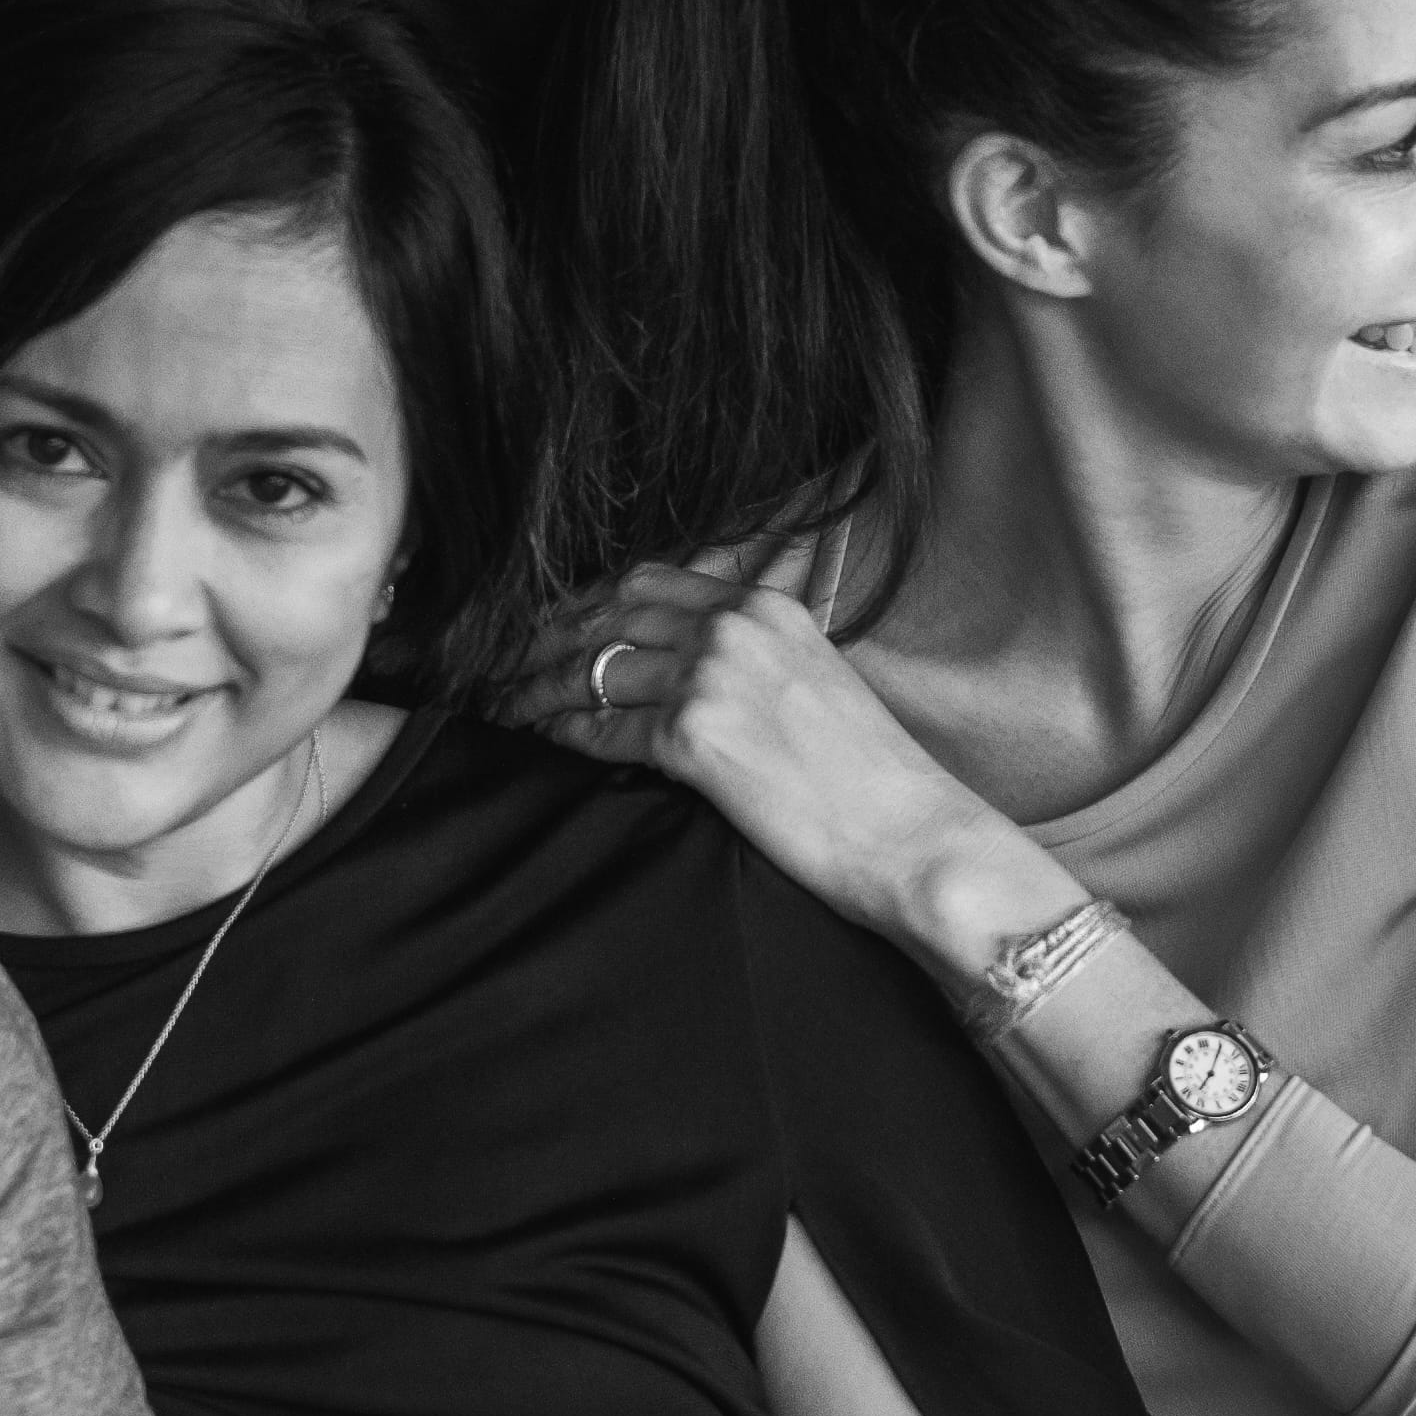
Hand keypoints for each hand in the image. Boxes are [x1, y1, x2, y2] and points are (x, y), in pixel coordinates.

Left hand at [511, 555, 999, 945]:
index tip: (551, 623)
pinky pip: (603, 728)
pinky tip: (544, 742)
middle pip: (608, 615)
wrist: (911, 834)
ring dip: (539, 687)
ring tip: (507, 705)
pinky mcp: (696, 737)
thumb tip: (686, 663)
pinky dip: (564, 733)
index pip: (648, 581)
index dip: (586, 601)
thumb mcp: (815, 682)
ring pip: (594, 668)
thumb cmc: (872, 778)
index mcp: (766, 607)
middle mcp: (736, 628)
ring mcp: (714, 677)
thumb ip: (754, 656)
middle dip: (546, 639)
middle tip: (505, 664)